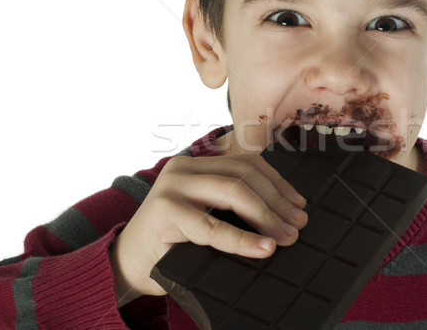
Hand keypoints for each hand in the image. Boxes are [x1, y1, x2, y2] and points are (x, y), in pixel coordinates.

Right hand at [109, 153, 307, 305]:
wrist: (128, 264)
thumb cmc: (173, 241)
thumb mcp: (205, 214)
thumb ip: (231, 205)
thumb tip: (283, 215)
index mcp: (196, 164)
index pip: (246, 163)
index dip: (277, 182)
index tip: (298, 203)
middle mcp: (183, 168)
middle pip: (243, 175)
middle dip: (276, 200)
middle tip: (297, 224)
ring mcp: (172, 187)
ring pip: (232, 191)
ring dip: (265, 216)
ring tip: (285, 236)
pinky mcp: (164, 212)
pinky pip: (211, 227)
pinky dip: (242, 239)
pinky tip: (262, 248)